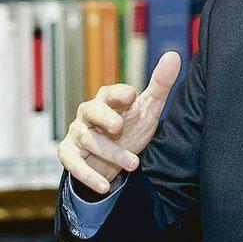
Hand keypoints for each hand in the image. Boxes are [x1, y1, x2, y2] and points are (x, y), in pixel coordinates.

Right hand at [57, 52, 181, 193]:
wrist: (112, 158)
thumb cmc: (131, 127)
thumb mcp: (148, 108)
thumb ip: (160, 84)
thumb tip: (174, 55)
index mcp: (107, 99)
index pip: (110, 92)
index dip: (119, 94)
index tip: (132, 95)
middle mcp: (89, 113)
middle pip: (92, 111)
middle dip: (105, 117)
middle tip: (120, 126)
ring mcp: (77, 133)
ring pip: (89, 141)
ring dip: (111, 153)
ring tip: (134, 164)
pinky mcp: (68, 154)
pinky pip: (73, 163)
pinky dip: (87, 175)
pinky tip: (104, 186)